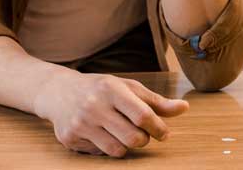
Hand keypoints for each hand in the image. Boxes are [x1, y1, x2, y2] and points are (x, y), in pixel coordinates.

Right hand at [33, 71, 188, 156]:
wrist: (58, 91)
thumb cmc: (100, 89)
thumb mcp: (127, 88)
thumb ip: (156, 101)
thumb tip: (184, 108)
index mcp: (110, 89)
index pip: (143, 115)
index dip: (159, 128)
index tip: (163, 132)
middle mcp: (93, 106)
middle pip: (133, 138)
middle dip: (142, 139)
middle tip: (138, 132)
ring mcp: (80, 123)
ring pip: (118, 150)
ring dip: (125, 145)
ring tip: (119, 132)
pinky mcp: (70, 138)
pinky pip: (99, 154)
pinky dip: (105, 147)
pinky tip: (99, 133)